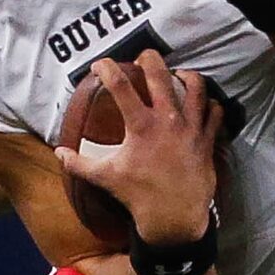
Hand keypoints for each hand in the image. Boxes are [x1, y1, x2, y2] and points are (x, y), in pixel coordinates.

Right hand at [55, 52, 218, 245]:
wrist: (173, 218)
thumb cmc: (138, 196)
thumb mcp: (105, 178)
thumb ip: (79, 164)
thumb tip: (59, 153)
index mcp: (141, 126)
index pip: (120, 86)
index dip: (107, 68)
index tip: (101, 65)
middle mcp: (168, 121)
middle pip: (160, 75)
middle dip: (150, 58)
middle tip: (143, 56)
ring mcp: (191, 129)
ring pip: (196, 88)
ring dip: (187, 76)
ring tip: (179, 73)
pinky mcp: (207, 141)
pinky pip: (215, 114)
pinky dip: (211, 104)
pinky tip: (205, 103)